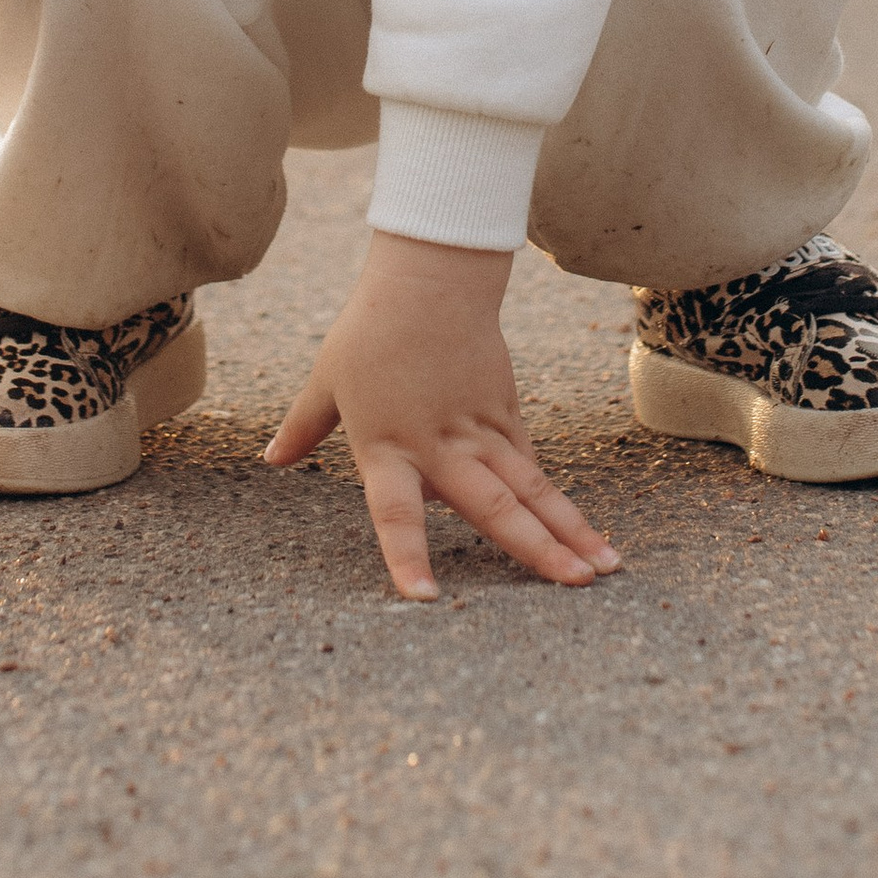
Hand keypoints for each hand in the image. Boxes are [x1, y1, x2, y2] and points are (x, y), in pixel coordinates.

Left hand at [264, 232, 622, 602]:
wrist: (431, 278)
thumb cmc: (370, 330)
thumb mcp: (326, 380)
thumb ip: (303, 427)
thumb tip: (271, 459)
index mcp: (388, 446)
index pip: (395, 512)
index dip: (407, 555)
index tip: (423, 598)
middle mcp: (440, 446)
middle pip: (494, 505)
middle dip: (537, 549)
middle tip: (577, 585)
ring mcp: (480, 430)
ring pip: (531, 487)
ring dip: (569, 528)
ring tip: (606, 566)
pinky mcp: (505, 412)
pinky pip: (530, 463)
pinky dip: (554, 497)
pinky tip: (584, 531)